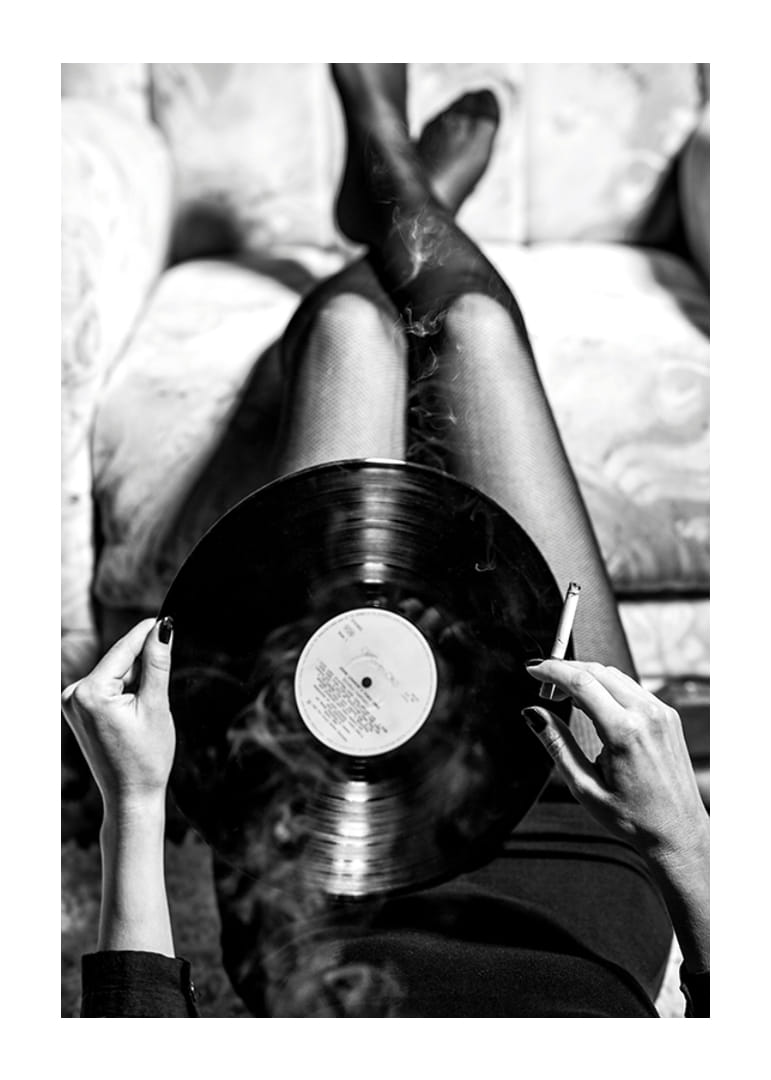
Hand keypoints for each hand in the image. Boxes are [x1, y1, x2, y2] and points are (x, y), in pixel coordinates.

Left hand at [61, 617, 174, 812]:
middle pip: (119, 660)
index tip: (167, 618)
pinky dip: (125, 691)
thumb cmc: (146, 758)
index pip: (124, 649)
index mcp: (90, 693)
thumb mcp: (156, 705)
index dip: (148, 632)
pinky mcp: (78, 709)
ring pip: (114, 673)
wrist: (131, 795)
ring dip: (135, 680)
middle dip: (143, 665)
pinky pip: (107, 686)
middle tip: (162, 686)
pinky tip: (135, 713)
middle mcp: (73, 694)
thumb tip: (162, 628)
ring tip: (146, 712)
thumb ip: (157, 662)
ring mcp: (72, 703)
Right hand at [522, 659, 707, 860]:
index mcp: (625, 732)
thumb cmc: (635, 817)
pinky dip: (606, 686)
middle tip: (543, 684)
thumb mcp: (585, 786)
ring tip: (563, 693)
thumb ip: (557, 744)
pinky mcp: (668, 715)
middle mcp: (647, 715)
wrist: (678, 832)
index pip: (581, 682)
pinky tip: (591, 701)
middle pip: (597, 671)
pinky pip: (631, 687)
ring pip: (614, 675)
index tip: (533, 670)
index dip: (552, 671)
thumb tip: (533, 714)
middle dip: (565, 670)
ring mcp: (661, 712)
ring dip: (585, 676)